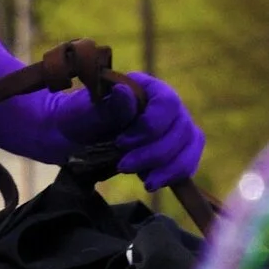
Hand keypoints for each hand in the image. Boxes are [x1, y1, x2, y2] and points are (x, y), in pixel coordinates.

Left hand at [51, 71, 204, 188]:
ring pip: (190, 146)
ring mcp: (176, 125)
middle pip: (181, 128)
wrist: (78, 139)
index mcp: (146, 86)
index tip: (121, 143)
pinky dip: (174, 175)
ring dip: (168, 169)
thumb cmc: (81, 119)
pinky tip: (152, 182)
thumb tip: (125, 91)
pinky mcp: (178, 148)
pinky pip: (189, 161)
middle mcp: (167, 103)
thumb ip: (109, 106)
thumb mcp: (86, 112)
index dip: (150, 127)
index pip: (167, 103)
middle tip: (123, 166)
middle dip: (154, 154)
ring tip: (144, 182)